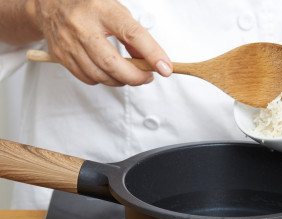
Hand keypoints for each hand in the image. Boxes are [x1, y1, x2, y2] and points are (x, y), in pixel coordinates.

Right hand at [29, 0, 171, 85]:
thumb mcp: (115, 11)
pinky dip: (104, 80)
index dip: (152, 53)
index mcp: (101, 10)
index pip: (132, 34)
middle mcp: (83, 26)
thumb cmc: (88, 6)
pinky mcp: (61, 57)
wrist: (49, 5)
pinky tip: (109, 72)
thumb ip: (133, 35)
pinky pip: (88, 79)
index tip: (165, 68)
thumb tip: (149, 60)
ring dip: (121, 81)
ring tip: (130, 75)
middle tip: (147, 77)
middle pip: (113, 64)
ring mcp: (69, 43)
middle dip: (135, 77)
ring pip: (101, 76)